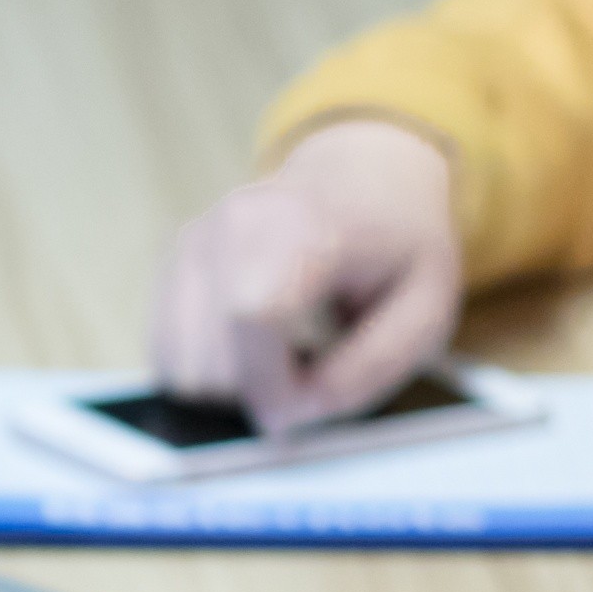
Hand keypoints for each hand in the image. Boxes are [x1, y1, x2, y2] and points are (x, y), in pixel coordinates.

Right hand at [149, 118, 464, 432]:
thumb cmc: (400, 246)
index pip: (253, 317)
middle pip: (208, 358)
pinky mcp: (173, 261)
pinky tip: (248, 349)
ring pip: (179, 365)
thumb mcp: (427, 309)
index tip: (309, 403)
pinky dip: (204, 369)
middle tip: (303, 381)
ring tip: (278, 363)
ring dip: (227, 387)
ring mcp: (195, 240)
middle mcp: (235, 226)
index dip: (272, 383)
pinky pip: (166, 351)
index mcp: (305, 227)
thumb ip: (370, 369)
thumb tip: (291, 415)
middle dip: (254, 394)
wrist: (364, 176)